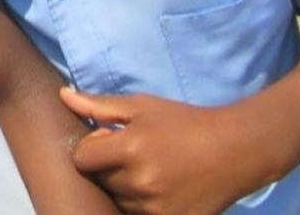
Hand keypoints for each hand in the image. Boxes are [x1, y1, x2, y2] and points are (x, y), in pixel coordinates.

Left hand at [62, 88, 263, 214]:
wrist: (236, 150)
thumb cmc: (185, 122)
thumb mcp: (142, 107)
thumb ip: (99, 106)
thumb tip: (63, 96)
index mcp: (130, 149)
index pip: (81, 159)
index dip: (91, 147)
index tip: (109, 139)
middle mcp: (140, 182)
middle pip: (99, 181)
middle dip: (108, 167)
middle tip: (133, 154)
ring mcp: (156, 207)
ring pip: (118, 200)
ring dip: (125, 188)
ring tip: (150, 169)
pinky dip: (142, 204)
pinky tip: (161, 186)